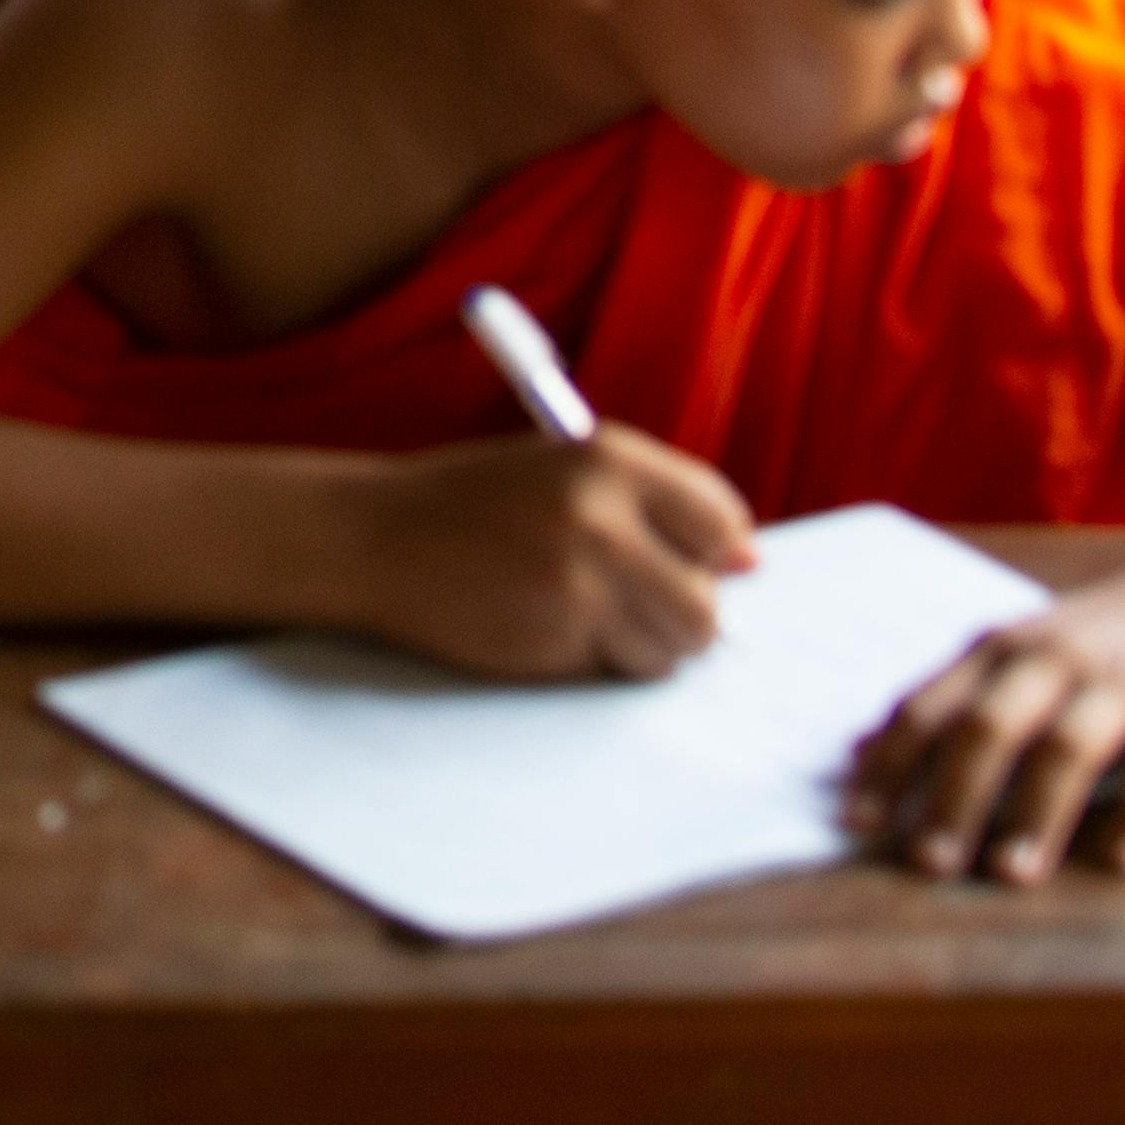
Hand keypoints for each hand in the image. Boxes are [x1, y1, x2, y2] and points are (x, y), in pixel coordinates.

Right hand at [342, 425, 758, 680]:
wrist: (374, 536)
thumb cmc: (475, 502)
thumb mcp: (562, 472)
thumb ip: (652, 505)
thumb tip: (750, 563)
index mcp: (609, 457)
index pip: (721, 518)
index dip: (717, 551)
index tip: (693, 561)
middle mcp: (601, 515)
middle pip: (706, 603)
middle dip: (681, 613)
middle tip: (632, 598)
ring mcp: (577, 582)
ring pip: (671, 647)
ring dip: (643, 643)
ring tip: (586, 612)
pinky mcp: (553, 636)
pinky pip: (617, 668)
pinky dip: (598, 658)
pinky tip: (549, 625)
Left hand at [848, 548, 1124, 885]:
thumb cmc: (1099, 637)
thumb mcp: (1017, 649)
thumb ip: (951, 697)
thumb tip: (859, 752)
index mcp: (998, 648)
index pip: (927, 706)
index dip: (888, 764)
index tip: (855, 821)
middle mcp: (1051, 658)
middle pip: (988, 726)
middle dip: (952, 794)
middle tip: (926, 861)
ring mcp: (1122, 681)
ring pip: (1067, 746)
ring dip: (1035, 812)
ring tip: (1009, 872)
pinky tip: (1123, 860)